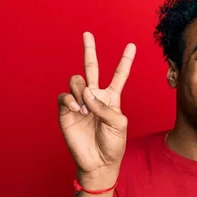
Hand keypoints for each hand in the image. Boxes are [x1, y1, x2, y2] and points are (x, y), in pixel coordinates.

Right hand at [58, 32, 135, 176]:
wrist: (99, 162)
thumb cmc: (113, 144)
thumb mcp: (118, 124)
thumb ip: (105, 107)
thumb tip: (85, 93)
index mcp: (112, 98)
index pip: (119, 76)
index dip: (125, 61)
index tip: (131, 45)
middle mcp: (95, 97)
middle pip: (92, 68)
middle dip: (89, 50)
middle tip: (87, 34)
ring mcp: (79, 103)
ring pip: (76, 81)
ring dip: (80, 90)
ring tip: (83, 107)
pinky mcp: (66, 112)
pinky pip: (64, 97)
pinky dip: (70, 100)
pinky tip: (76, 109)